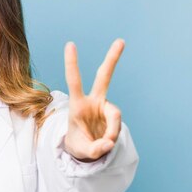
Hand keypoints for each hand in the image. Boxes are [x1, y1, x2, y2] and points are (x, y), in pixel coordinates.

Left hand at [63, 39, 123, 161]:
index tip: (70, 44)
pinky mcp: (113, 115)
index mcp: (77, 105)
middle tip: (121, 41)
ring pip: (116, 114)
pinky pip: (118, 126)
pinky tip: (106, 142)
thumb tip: (109, 143)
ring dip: (112, 130)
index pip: (74, 81)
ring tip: (104, 144)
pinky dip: (114, 136)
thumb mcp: (81, 151)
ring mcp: (105, 107)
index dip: (72, 64)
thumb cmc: (78, 145)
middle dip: (113, 59)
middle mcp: (92, 102)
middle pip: (104, 77)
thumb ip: (93, 149)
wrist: (84, 149)